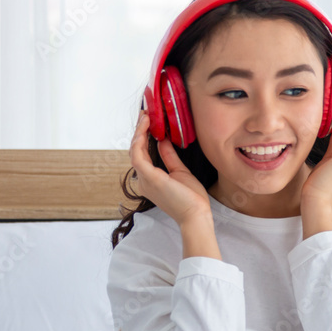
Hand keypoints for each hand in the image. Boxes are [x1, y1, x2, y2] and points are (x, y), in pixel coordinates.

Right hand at [129, 110, 212, 226]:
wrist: (196, 215)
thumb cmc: (191, 199)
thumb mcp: (180, 172)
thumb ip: (169, 157)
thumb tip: (163, 142)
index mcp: (150, 180)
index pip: (141, 154)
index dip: (142, 137)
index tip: (148, 122)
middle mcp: (144, 180)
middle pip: (135, 151)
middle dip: (139, 131)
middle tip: (145, 115)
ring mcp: (145, 180)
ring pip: (134, 151)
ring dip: (138, 132)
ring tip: (145, 117)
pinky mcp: (151, 178)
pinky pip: (138, 156)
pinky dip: (140, 141)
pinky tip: (145, 129)